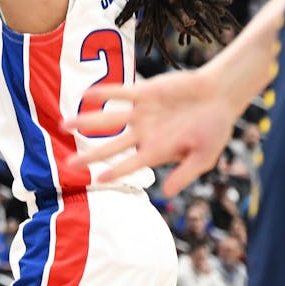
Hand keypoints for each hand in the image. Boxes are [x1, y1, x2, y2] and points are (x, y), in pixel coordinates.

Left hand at [63, 67, 236, 195]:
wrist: (219, 95)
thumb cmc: (215, 128)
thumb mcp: (204, 157)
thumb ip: (185, 173)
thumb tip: (167, 192)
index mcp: (157, 151)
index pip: (131, 165)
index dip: (115, 172)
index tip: (97, 180)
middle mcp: (145, 133)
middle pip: (112, 146)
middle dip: (90, 155)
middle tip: (68, 164)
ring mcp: (142, 113)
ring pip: (109, 119)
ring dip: (87, 122)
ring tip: (65, 125)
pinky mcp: (145, 93)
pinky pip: (120, 93)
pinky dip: (105, 93)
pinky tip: (86, 95)